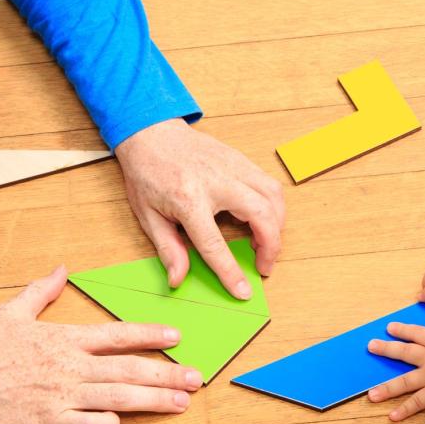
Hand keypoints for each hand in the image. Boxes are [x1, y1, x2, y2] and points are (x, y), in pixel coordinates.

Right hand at [0, 267, 203, 423]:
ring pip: (117, 397)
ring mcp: (61, 396)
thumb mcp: (12, 313)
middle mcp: (69, 367)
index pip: (116, 334)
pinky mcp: (49, 423)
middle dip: (166, 373)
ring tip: (179, 402)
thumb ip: (41, 291)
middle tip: (195, 377)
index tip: (176, 336)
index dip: (149, 334)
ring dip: (152, 400)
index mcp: (64, 339)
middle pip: (128, 368)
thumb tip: (61, 270)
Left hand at [115, 119, 284, 299]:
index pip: (215, 244)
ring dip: (277, 224)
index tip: (243, 291)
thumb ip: (168, 249)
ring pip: (273, 196)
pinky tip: (262, 219)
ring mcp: (232, 167)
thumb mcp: (148, 215)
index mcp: (188, 199)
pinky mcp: (240, 159)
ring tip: (265, 243)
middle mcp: (217, 181)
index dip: (230, 272)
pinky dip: (273, 205)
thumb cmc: (147, 173)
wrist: (151, 132)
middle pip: (261, 215)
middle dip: (271, 246)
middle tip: (264, 266)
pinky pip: (268, 184)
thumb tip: (178, 279)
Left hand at [366, 299, 424, 421]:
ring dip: (387, 388)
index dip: (404, 330)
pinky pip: (417, 403)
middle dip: (387, 349)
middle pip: (405, 353)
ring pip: (404, 382)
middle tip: (370, 346)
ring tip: (371, 395)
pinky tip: (392, 416)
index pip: (419, 334)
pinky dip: (405, 410)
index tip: (389, 327)